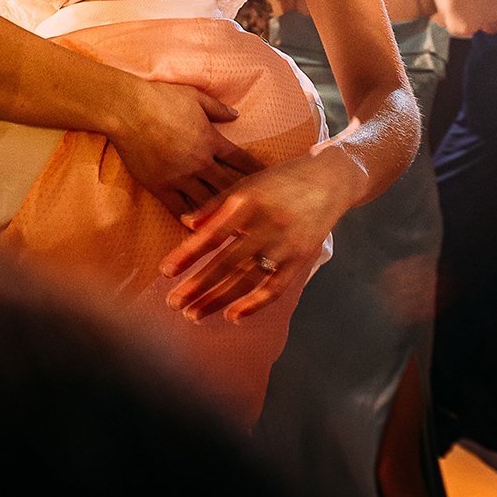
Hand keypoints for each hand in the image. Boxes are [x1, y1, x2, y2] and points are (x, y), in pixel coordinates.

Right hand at [107, 78, 260, 215]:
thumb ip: (217, 108)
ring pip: (207, 201)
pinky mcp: (160, 186)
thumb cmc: (160, 98)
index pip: (241, 159)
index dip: (256, 169)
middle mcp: (200, 162)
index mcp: (211, 140)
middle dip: (244, 197)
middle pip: (228, 185)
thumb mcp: (194, 96)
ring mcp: (180, 177)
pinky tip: (197, 228)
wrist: (128, 110)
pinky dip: (189, 219)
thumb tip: (236, 114)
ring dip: (219, 212)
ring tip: (232, 225)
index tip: (269, 178)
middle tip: (257, 211)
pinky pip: (178, 209)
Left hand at [160, 148, 363, 322]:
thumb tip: (186, 223)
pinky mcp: (301, 260)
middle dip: (197, 285)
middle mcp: (267, 225)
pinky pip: (275, 288)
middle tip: (173, 303)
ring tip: (193, 314)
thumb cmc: (282, 179)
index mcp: (249, 202)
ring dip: (218, 300)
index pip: (213, 234)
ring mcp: (286, 245)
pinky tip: (233, 316)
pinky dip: (254, 304)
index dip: (188, 254)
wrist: (331, 179)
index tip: (165, 272)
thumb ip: (217, 204)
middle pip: (227, 262)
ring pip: (247, 279)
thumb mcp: (248, 182)